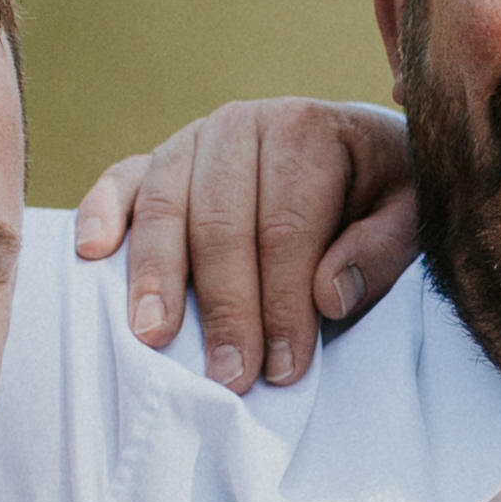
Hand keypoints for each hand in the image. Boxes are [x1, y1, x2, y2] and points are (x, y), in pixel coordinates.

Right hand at [70, 95, 418, 389]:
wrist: (354, 151)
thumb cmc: (381, 197)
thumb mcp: (408, 218)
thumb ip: (379, 253)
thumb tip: (327, 297)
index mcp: (307, 130)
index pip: (287, 229)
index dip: (284, 303)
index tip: (285, 369)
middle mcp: (242, 124)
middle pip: (222, 223)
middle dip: (226, 307)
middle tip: (228, 377)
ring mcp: (191, 139)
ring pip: (165, 207)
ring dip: (156, 276)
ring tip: (153, 338)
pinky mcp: (154, 160)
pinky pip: (120, 182)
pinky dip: (101, 212)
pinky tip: (92, 254)